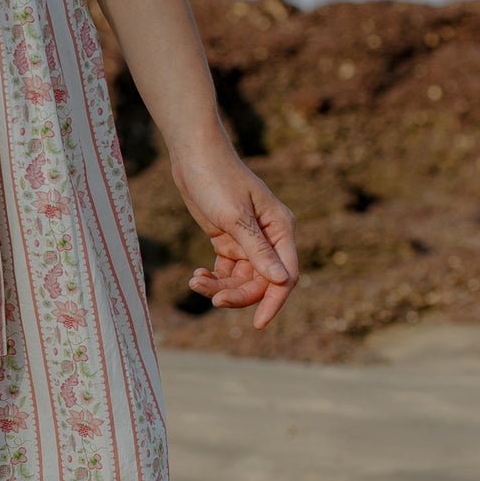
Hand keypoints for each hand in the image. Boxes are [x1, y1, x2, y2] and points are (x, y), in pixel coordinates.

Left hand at [170, 134, 298, 329]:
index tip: (258, 324)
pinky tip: (196, 276)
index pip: (285, 276)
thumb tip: (281, 281)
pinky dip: (213, 278)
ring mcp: (249, 240)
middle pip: (261, 282)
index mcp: (281, 229)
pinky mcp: (229, 240)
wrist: (193, 156)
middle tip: (212, 299)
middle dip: (238, 295)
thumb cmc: (217, 180)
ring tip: (196, 282)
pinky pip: (226, 271)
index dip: (274, 301)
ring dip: (220, 287)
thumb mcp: (235, 217)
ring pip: (241, 279)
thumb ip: (257, 250)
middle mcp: (270, 238)